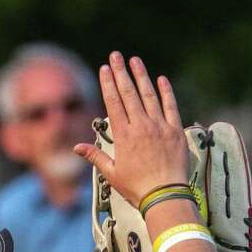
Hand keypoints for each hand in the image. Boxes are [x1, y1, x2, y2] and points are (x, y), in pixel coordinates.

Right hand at [74, 52, 187, 206]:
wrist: (165, 196)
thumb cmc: (137, 188)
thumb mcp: (112, 174)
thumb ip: (95, 156)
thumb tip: (76, 147)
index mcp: (123, 136)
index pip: (113, 102)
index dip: (108, 83)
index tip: (104, 68)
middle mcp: (141, 126)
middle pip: (129, 93)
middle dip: (121, 72)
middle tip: (116, 55)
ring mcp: (159, 127)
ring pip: (149, 95)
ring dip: (141, 76)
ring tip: (135, 60)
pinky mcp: (175, 131)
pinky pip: (171, 106)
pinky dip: (166, 92)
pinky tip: (161, 79)